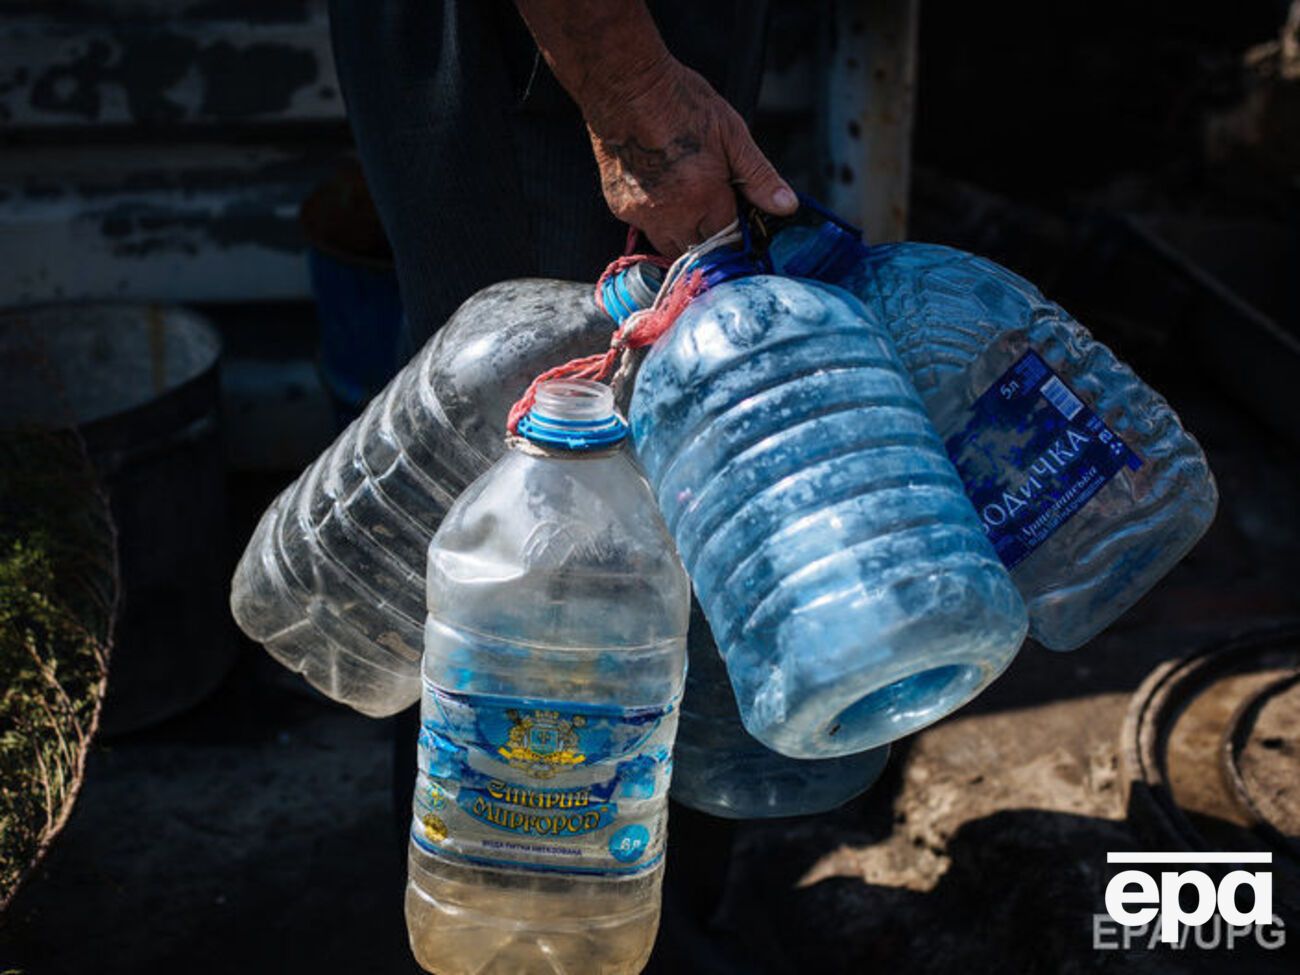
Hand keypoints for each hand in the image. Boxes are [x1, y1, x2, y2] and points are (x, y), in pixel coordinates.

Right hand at [584, 58, 796, 256]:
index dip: (737, 232)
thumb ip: (758, 176)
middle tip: (717, 210)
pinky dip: (659, 221)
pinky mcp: (620, 207)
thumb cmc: (680, 102)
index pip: (728, 239)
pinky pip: (645, 229)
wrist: (625, 87)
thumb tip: (786, 206)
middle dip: (712, 238)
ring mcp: (642, 214)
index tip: (740, 218)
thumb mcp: (732, 134)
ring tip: (692, 207)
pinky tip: (664, 194)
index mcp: (704, 199)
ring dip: (685, 237)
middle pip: (699, 250)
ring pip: (669, 246)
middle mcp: (672, 215)